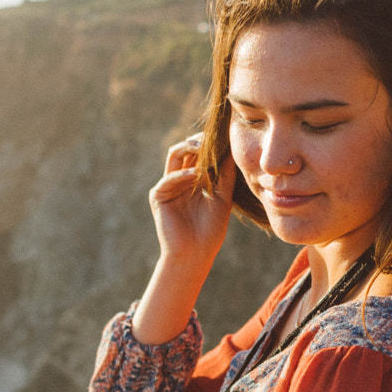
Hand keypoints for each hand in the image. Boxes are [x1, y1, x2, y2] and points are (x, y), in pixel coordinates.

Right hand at [132, 133, 234, 343]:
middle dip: (200, 141)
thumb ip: (225, 175)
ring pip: (175, 155)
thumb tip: (232, 151)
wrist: (195, 254)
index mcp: (194, 178)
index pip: (200, 152)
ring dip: (189, 148)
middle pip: (187, 149)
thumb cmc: (210, 230)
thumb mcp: (223, 197)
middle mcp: (180, 178)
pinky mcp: (158, 196)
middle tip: (214, 137)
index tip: (225, 137)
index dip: (210, 143)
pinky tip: (196, 174)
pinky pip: (169, 178)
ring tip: (204, 147)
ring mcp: (168, 185)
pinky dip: (183, 174)